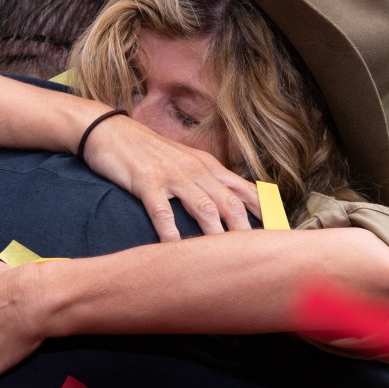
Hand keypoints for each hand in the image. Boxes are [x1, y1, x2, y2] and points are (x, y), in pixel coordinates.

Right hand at [80, 115, 260, 240]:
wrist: (111, 131)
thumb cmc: (147, 151)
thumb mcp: (183, 161)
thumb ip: (205, 181)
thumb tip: (226, 206)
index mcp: (206, 165)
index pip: (243, 188)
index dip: (262, 210)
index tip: (277, 231)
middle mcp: (195, 170)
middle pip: (228, 201)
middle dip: (245, 228)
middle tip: (256, 252)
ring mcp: (171, 175)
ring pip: (202, 206)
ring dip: (216, 232)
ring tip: (224, 256)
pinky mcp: (146, 182)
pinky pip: (162, 210)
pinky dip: (170, 231)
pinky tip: (174, 248)